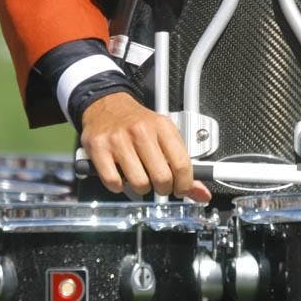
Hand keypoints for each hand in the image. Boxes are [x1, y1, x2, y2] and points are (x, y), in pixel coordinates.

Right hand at [80, 92, 211, 201]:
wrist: (106, 105)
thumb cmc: (137, 124)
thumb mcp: (164, 136)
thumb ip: (182, 166)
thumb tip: (201, 194)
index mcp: (162, 127)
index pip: (182, 164)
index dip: (184, 184)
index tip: (180, 189)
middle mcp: (141, 131)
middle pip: (162, 178)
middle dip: (163, 189)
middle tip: (159, 185)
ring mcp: (118, 140)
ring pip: (139, 183)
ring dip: (141, 188)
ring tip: (139, 178)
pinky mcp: (99, 149)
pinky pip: (114, 182)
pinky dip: (119, 186)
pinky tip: (121, 175)